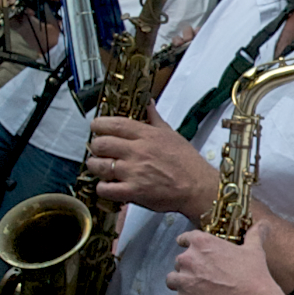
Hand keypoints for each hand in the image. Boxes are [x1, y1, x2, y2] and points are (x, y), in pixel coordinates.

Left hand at [86, 107, 219, 219]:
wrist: (198, 188)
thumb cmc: (187, 163)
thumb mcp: (171, 134)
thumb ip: (154, 118)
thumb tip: (147, 103)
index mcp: (146, 135)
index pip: (113, 123)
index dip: (98, 125)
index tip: (97, 128)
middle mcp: (137, 151)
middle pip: (100, 144)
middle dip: (96, 147)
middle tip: (100, 150)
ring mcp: (134, 172)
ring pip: (98, 165)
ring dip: (95, 166)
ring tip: (101, 168)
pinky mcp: (133, 192)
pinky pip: (105, 188)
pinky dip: (102, 187)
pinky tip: (109, 186)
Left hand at [141, 223, 279, 294]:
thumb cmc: (254, 275)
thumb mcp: (254, 250)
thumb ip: (255, 235)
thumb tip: (264, 224)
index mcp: (202, 242)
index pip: (186, 239)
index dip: (189, 245)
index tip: (192, 249)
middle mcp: (188, 259)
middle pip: (179, 262)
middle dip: (189, 269)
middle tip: (207, 278)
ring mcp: (184, 282)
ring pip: (172, 280)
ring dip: (181, 285)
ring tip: (197, 293)